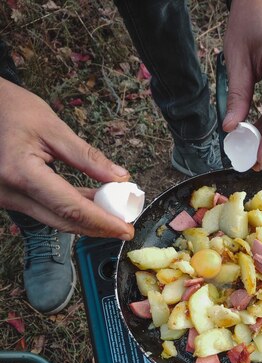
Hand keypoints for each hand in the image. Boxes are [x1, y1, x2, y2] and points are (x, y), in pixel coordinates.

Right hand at [0, 78, 133, 238]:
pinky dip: (72, 210)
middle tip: (125, 229)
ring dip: (86, 220)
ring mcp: (9, 199)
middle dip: (98, 228)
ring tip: (115, 216)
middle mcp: (11, 193)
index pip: (70, 208)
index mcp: (21, 172)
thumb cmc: (14, 110)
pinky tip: (94, 204)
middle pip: (64, 222)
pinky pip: (47, 210)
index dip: (101, 222)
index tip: (126, 229)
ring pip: (56, 220)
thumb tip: (119, 178)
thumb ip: (88, 156)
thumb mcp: (53, 127)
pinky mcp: (12, 199)